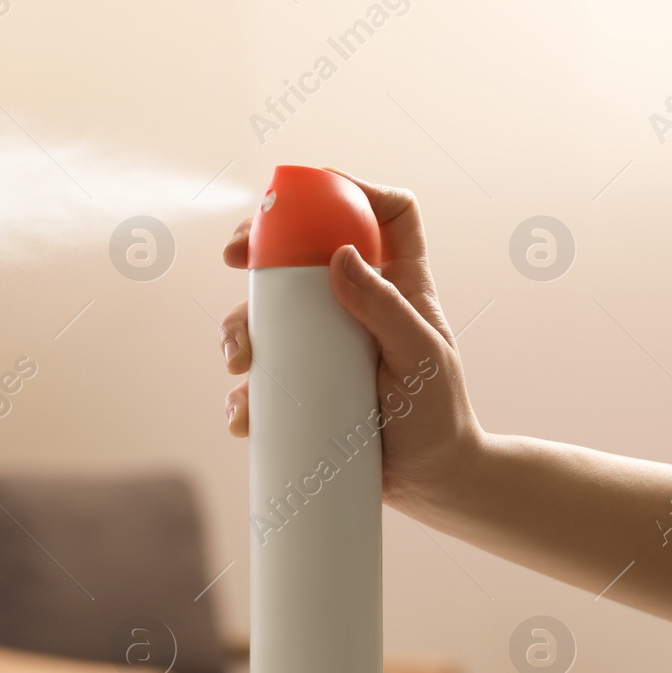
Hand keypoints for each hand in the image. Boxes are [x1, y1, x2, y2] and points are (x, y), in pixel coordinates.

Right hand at [219, 170, 484, 514]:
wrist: (429, 484)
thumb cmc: (438, 417)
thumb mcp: (420, 358)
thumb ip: (385, 308)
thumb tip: (340, 255)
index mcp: (399, 285)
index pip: (389, 213)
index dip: (354, 188)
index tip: (306, 195)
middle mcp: (357, 306)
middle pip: (304, 254)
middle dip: (261, 248)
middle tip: (233, 256)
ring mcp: (325, 346)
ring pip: (268, 315)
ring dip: (239, 328)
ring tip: (239, 361)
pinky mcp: (302, 385)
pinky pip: (260, 376)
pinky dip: (242, 392)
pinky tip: (243, 413)